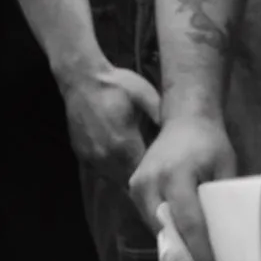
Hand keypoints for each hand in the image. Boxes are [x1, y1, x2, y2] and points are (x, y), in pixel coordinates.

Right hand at [58, 62, 161, 178]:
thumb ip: (160, 118)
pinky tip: (123, 160)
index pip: (143, 173)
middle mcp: (106, 157)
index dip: (155, 175)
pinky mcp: (81, 154)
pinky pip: (101, 171)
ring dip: (127, 176)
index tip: (167, 172)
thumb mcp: (146, 96)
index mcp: (124, 144)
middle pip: (128, 181)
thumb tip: (179, 134)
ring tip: (142, 169)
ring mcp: (91, 157)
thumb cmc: (116, 85)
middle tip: (157, 174)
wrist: (81, 79)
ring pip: (113, 179)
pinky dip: (112, 169)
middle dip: (142, 179)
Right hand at [130, 115, 235, 260]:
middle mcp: (151, 181)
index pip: (189, 222)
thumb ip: (221, 201)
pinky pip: (150, 218)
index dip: (200, 252)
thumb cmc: (210, 142)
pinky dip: (166, 232)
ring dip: (174, 246)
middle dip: (185, 256)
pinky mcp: (133, 188)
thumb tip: (225, 241)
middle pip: (166, 230)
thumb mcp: (225, 167)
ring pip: (156, 227)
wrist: (185, 119)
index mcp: (177, 174)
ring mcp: (137, 185)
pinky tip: (182, 247)